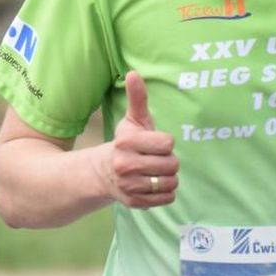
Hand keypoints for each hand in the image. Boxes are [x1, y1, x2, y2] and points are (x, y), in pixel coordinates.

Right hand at [99, 72, 177, 208]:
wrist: (104, 172)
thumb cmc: (126, 143)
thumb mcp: (132, 120)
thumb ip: (137, 98)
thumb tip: (133, 73)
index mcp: (126, 143)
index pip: (168, 144)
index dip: (165, 143)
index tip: (154, 144)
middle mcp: (125, 165)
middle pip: (172, 164)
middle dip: (168, 161)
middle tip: (155, 159)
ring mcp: (129, 186)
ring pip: (171, 182)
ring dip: (169, 177)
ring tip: (155, 172)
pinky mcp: (135, 203)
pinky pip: (167, 198)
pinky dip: (166, 192)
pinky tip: (154, 185)